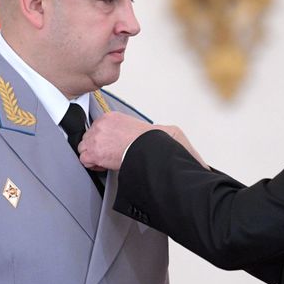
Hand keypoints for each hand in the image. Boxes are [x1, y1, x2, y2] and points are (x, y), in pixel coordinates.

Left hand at [79, 112, 209, 170]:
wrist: (149, 152)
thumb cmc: (157, 145)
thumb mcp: (167, 132)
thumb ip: (169, 136)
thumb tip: (198, 159)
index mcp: (114, 117)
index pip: (99, 128)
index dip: (105, 141)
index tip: (114, 147)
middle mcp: (102, 124)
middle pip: (90, 138)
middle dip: (98, 148)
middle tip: (111, 156)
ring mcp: (95, 137)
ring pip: (85, 149)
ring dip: (95, 157)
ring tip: (109, 161)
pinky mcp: (93, 151)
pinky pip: (84, 160)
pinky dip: (93, 165)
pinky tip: (105, 166)